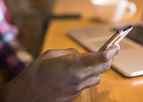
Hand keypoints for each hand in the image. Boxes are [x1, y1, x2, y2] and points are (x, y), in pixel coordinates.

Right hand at [0, 45, 118, 101]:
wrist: (26, 95)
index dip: (112, 51)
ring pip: (96, 78)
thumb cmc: (36, 72)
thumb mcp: (51, 54)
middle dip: (109, 59)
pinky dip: (85, 78)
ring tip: (90, 63)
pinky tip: (75, 75)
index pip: (101, 58)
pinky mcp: (74, 96)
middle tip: (110, 52)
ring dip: (98, 70)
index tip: (116, 45)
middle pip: (103, 68)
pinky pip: (86, 85)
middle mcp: (78, 77)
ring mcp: (77, 89)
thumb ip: (69, 53)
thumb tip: (79, 54)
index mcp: (73, 64)